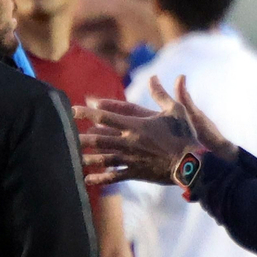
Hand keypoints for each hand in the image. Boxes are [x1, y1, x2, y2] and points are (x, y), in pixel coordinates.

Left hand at [76, 76, 231, 187]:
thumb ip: (161, 93)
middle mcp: (129, 142)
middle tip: (65, 136)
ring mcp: (131, 159)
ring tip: (72, 158)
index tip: (73, 110)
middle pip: (99, 138)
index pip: (106, 116)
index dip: (88, 112)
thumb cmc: (185, 135)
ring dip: (87, 158)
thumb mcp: (175, 110)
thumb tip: (154, 76)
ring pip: (103, 158)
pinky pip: (114, 176)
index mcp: (136, 125)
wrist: (191, 163)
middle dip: (81, 137)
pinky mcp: (136, 173)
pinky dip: (101, 178)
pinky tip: (88, 180)